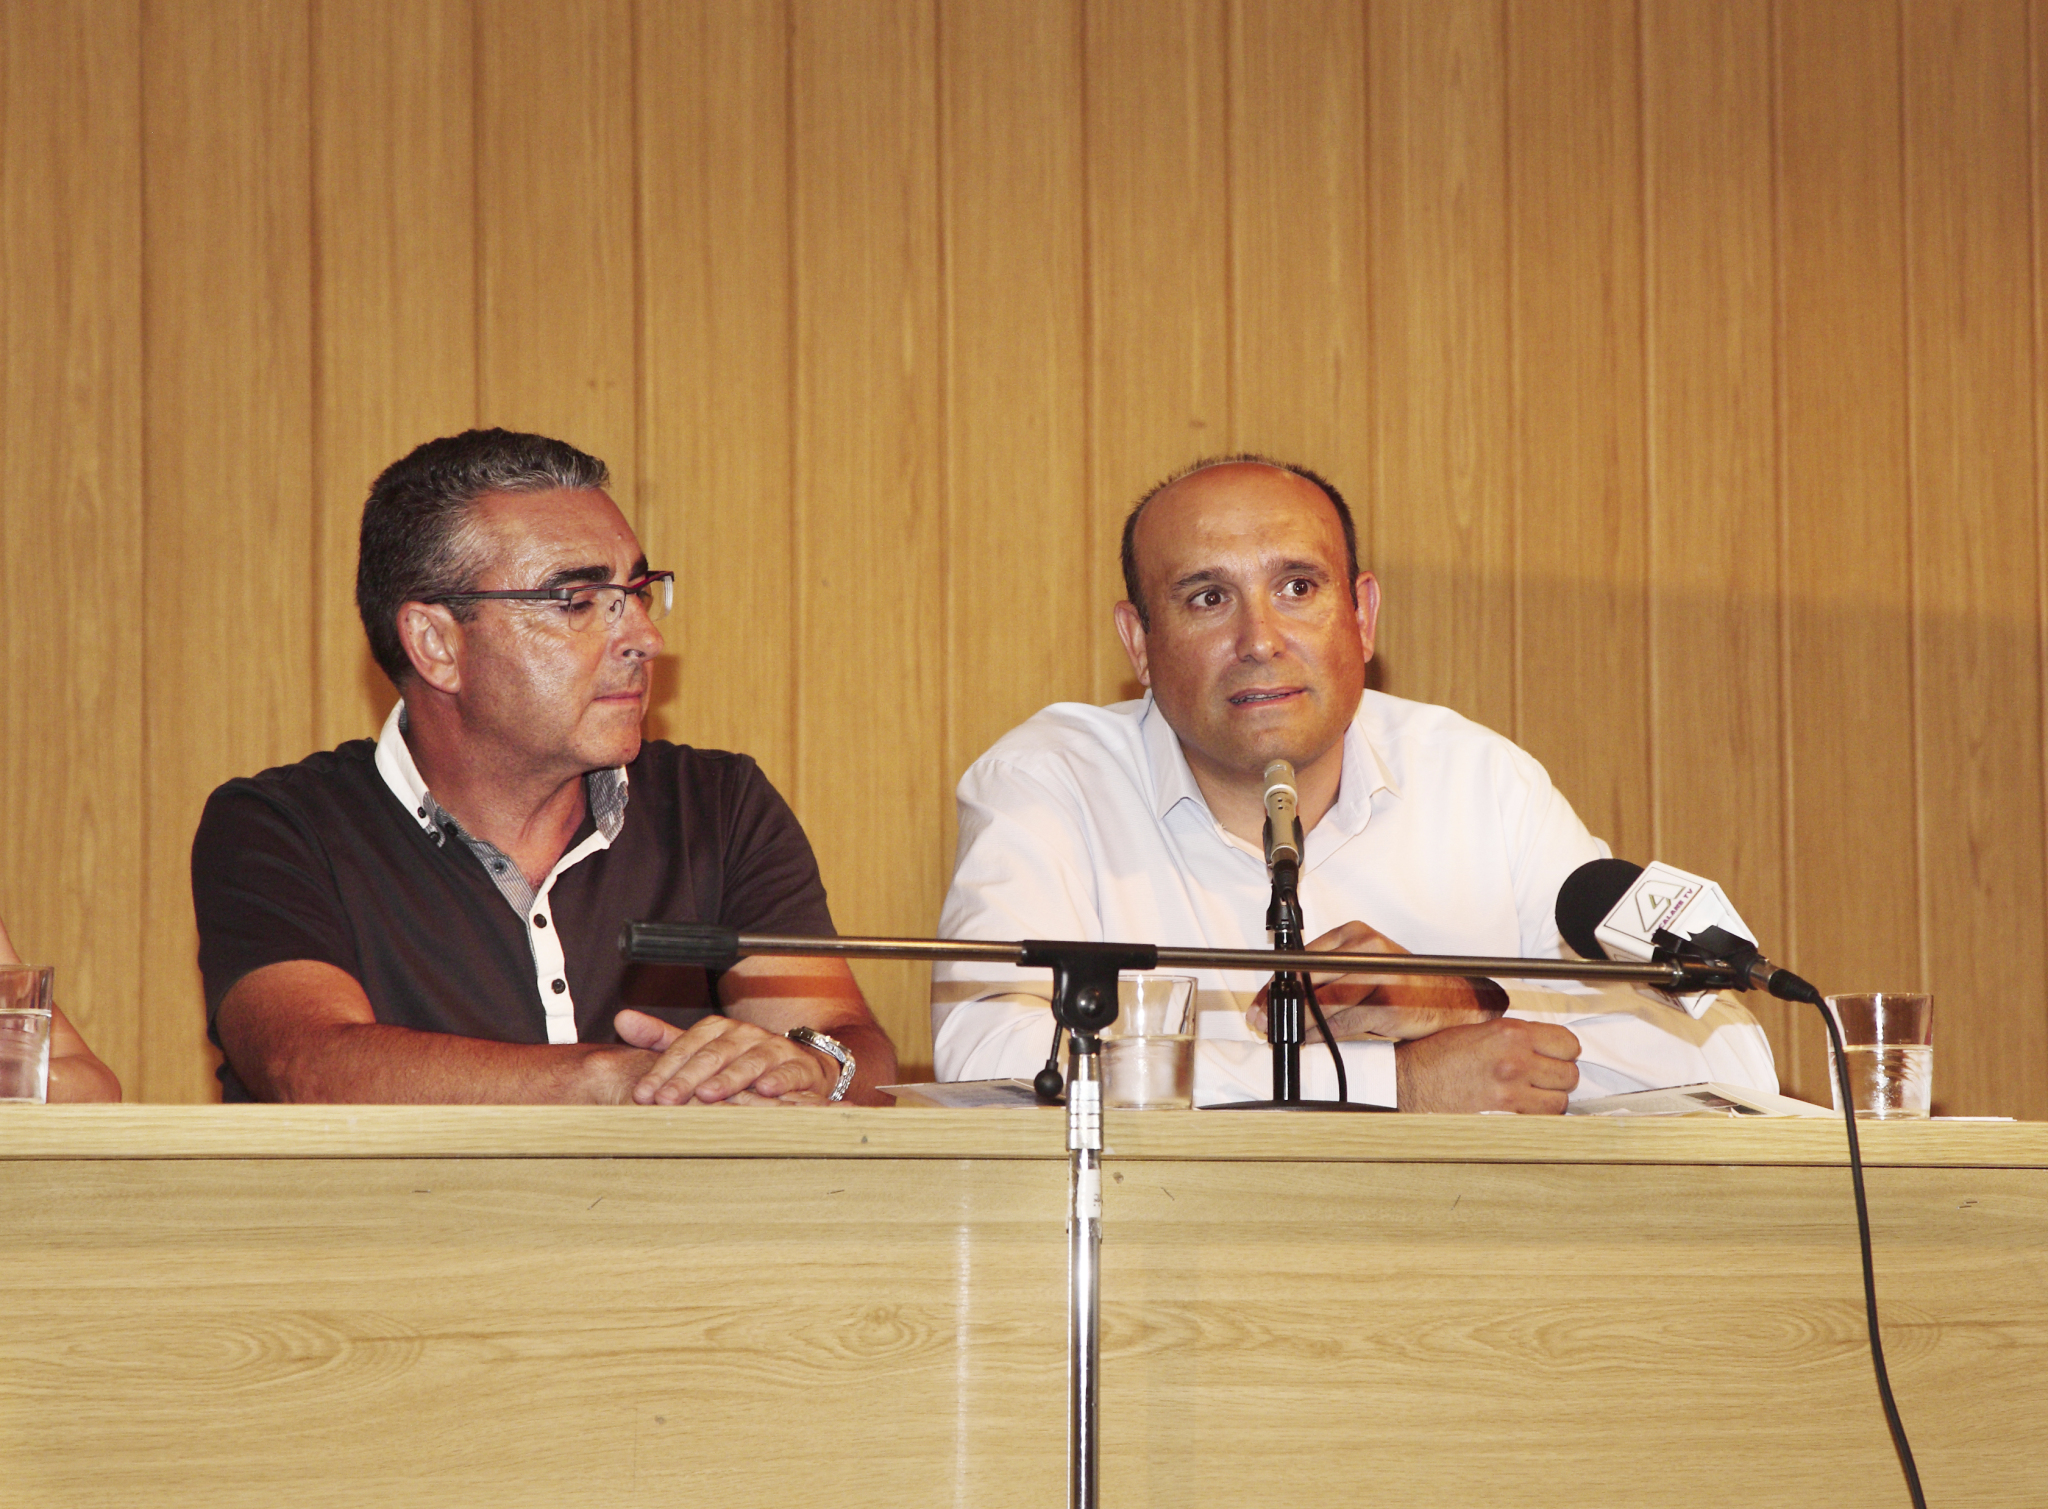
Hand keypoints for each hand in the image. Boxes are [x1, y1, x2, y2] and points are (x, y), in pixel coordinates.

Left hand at [613, 1010, 834, 1104]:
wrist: (798, 1065)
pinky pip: (788, 1072)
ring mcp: (773, 1049)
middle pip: (713, 1055)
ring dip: (728, 1079)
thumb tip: (621, 1019)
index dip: (663, 1070)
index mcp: (717, 1030)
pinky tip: (764, 1090)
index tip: (643, 1094)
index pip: (685, 1047)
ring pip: (749, 1062)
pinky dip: (778, 1081)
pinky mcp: (799, 1067)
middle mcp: (744, 1035)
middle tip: (666, 1100)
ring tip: (708, 1094)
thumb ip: (661, 1038)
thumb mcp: (700, 1049)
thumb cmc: (740, 1062)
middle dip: (688, 1079)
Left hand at [1246, 920, 1505, 1041]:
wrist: (1452, 1001)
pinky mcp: (1387, 1003)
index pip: (1303, 958)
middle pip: (1309, 979)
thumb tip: (1282, 998)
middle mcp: (1367, 949)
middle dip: (1281, 1004)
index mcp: (1356, 935)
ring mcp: (1378, 975)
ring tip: (1282, 1034)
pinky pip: (1342, 1023)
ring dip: (1297, 1023)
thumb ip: (1327, 977)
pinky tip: (1309, 1041)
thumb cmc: (1403, 987)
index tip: (1260, 1003)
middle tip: (1262, 1021)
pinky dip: (1320, 1035)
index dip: (1277, 984)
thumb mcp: (1363, 969)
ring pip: (1322, 1003)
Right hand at [1393, 1018, 1580, 1112]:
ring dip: (1551, 1098)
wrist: (1410, 1082)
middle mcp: (1516, 1059)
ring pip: (1561, 1100)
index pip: (1568, 1044)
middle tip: (1541, 1076)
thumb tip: (1544, 1046)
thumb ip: (1515, 1036)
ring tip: (1532, 1093)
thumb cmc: (1437, 1055)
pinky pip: (1542, 1119)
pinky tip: (1522, 1108)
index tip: (1554, 1055)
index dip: (1563, 1051)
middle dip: (1558, 1075)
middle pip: (1569, 1073)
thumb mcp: (1478, 1029)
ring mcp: (1512, 1090)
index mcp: (1510, 1032)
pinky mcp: (1504, 1114)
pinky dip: (1538, 1116)